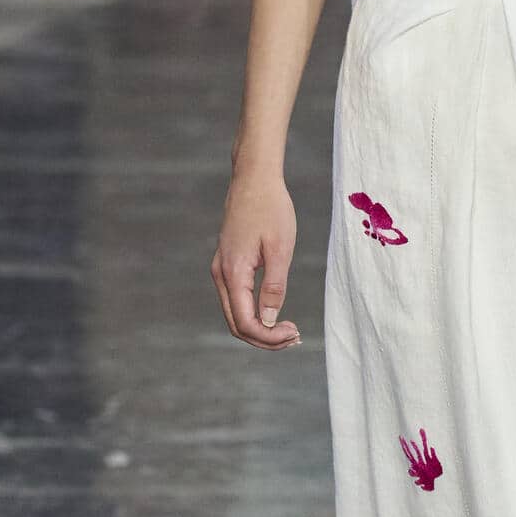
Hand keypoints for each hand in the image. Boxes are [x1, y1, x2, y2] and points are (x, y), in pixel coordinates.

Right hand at [211, 171, 300, 347]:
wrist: (253, 178)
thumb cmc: (271, 208)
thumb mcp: (280, 249)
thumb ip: (273, 287)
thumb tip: (268, 321)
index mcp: (233, 273)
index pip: (245, 323)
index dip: (269, 337)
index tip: (294, 333)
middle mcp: (221, 274)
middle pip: (236, 324)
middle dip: (264, 338)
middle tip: (294, 338)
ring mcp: (221, 268)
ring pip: (234, 313)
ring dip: (259, 327)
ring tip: (288, 329)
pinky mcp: (227, 263)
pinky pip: (235, 298)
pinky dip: (253, 312)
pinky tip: (274, 313)